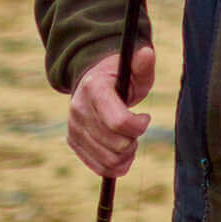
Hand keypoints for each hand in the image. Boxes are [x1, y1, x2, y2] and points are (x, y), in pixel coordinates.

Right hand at [68, 43, 155, 178]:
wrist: (92, 82)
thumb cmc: (121, 77)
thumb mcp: (135, 69)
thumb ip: (143, 65)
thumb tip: (147, 54)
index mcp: (93, 88)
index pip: (118, 122)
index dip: (139, 126)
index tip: (145, 118)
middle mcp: (78, 109)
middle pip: (116, 144)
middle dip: (134, 139)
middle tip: (137, 128)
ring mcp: (73, 128)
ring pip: (109, 160)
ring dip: (127, 154)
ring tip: (130, 140)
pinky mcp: (73, 142)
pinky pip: (99, 167)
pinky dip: (116, 166)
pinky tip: (122, 153)